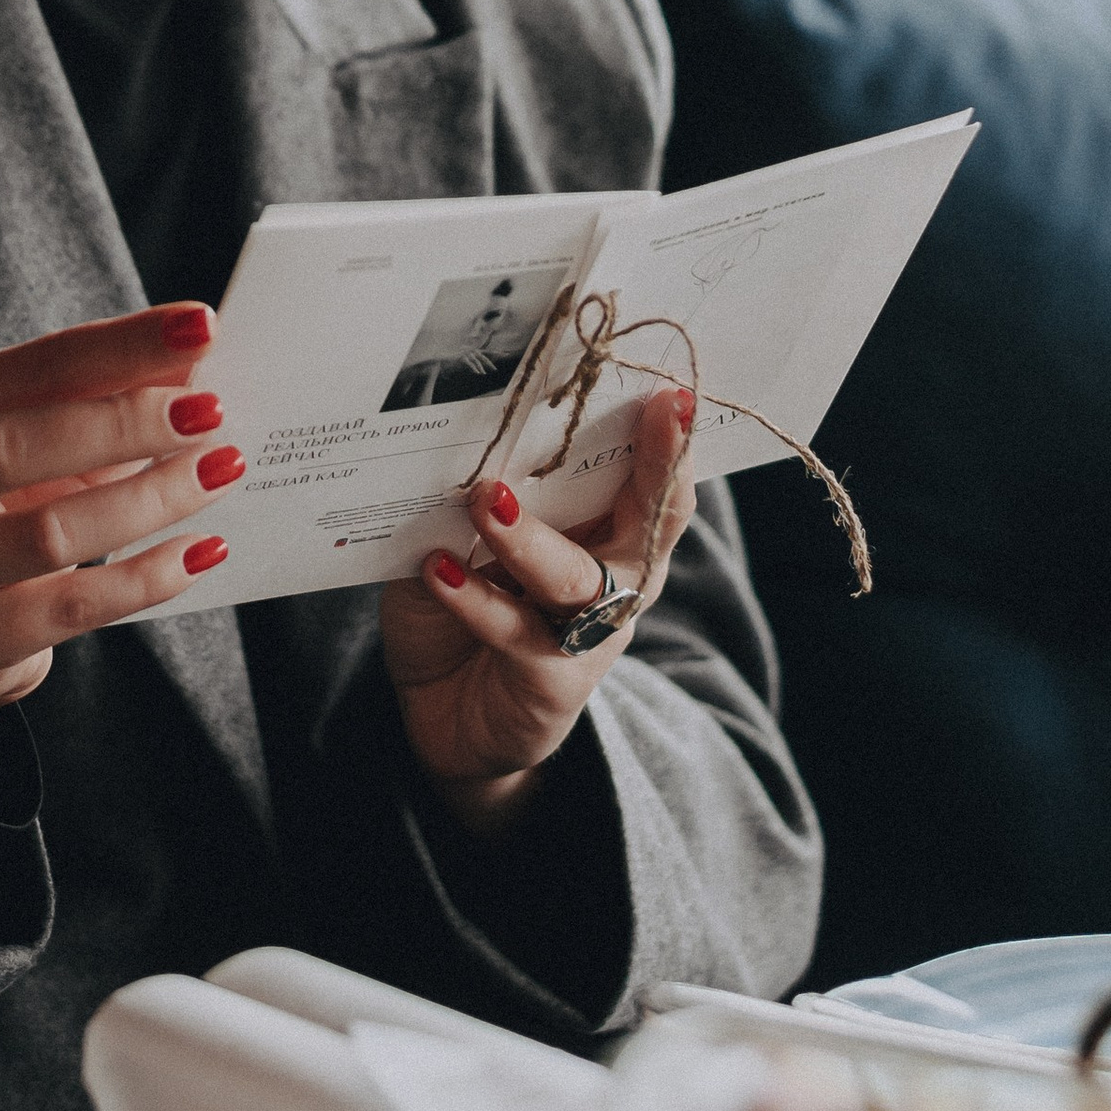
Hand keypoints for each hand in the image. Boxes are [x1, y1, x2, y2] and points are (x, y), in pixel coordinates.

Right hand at [0, 304, 241, 769]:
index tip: (200, 328)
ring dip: (149, 498)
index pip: (24, 368)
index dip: (116, 345)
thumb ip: (95, 402)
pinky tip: (201, 550)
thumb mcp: (32, 451)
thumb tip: (192, 369)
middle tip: (211, 410)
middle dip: (124, 421)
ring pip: (47, 533)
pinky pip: (71, 607)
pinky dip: (146, 577)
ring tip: (221, 471)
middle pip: (13, 443)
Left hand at [377, 386, 696, 832]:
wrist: (446, 719)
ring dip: (529, 536)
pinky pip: (517, 633)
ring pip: (574, 578)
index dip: (668, 439)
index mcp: (608, 535)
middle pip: (651, 522)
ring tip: (485, 498)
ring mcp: (588, 637)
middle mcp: (615, 582)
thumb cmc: (467, 606)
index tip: (671, 391)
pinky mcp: (551, 684)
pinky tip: (439, 569)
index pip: (650, 479)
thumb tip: (460, 434)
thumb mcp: (470, 537)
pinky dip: (475, 599)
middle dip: (657, 467)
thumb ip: (481, 495)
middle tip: (649, 414)